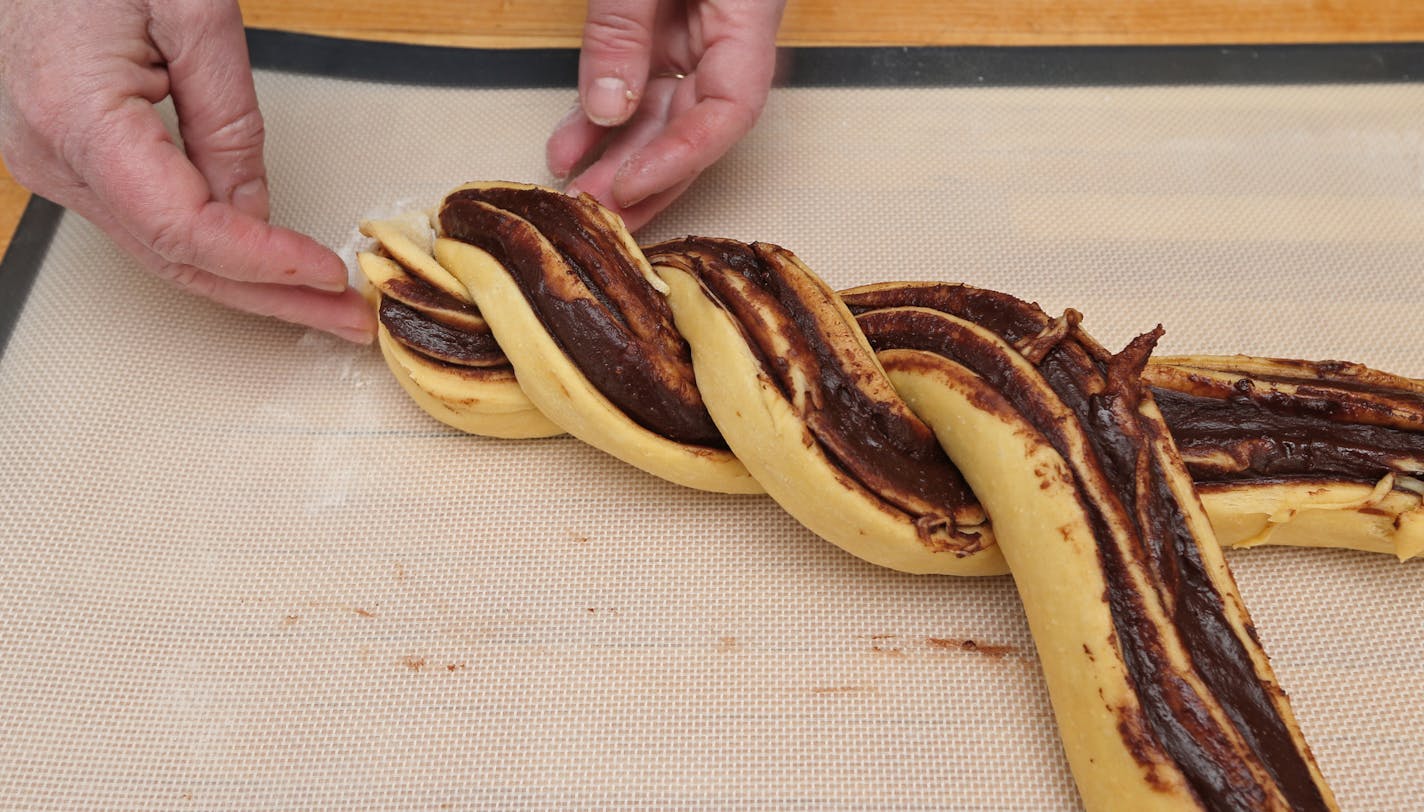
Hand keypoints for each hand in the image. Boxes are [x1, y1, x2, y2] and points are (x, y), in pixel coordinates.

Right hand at [0, 0, 374, 342]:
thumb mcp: (194, 14)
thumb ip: (229, 121)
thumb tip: (256, 210)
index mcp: (75, 116)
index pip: (182, 229)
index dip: (263, 261)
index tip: (328, 271)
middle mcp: (50, 154)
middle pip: (175, 259)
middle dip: (272, 296)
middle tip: (346, 318)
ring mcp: (49, 161)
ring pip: (161, 251)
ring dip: (248, 280)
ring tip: (321, 300)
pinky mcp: (64, 156)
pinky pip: (145, 221)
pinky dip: (212, 248)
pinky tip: (265, 263)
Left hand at [547, 0, 785, 230]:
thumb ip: (623, 28)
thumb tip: (606, 105)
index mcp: (747, 15)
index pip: (731, 110)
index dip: (681, 158)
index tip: (630, 187)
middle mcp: (728, 36)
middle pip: (692, 126)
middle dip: (641, 177)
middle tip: (595, 214)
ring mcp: (696, 35)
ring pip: (659, 114)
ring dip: (614, 157)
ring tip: (574, 192)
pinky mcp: (664, 29)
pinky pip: (636, 83)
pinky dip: (599, 117)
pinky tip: (569, 146)